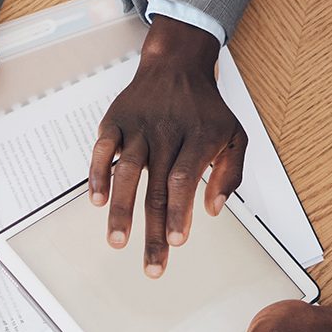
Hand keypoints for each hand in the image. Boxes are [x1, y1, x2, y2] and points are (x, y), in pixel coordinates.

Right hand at [90, 17, 245, 276]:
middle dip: (153, 230)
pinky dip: (98, 174)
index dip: (178, 211)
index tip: (176, 241)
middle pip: (157, 187)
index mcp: (198, 137)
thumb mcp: (235, 135)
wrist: (178, 64)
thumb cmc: (207, 109)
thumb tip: (212, 210)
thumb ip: (231, 174)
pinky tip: (96, 202)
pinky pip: (103, 150)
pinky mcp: (116, 122)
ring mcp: (139, 127)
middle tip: (153, 267)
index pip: (184, 179)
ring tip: (117, 241)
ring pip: (127, 172)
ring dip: (121, 209)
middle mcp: (167, 133)